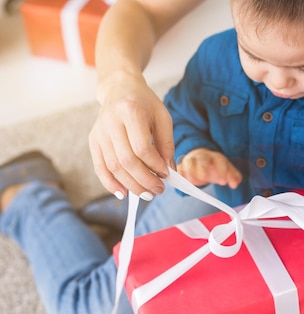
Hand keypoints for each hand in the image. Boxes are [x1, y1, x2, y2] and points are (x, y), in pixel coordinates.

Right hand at [88, 71, 174, 198]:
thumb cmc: (144, 103)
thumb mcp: (162, 117)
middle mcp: (110, 122)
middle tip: (158, 190)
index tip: (166, 174)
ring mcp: (99, 132)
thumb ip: (166, 144)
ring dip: (131, 185)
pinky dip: (110, 183)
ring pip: (113, 167)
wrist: (119, 88)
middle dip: (144, 180)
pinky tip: (123, 193)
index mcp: (130, 112)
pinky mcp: (93, 140)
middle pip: (126, 160)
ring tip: (147, 193)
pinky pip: (99, 166)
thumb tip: (169, 171)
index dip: (155, 165)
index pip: (141, 147)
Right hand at [177, 148, 241, 188]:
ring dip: (189, 171)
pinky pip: (179, 168)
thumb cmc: (214, 166)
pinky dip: (179, 173)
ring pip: (188, 162)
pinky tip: (181, 180)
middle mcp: (203, 157)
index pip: (220, 161)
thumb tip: (235, 184)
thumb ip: (233, 176)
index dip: (221, 171)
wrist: (201, 158)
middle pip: (202, 159)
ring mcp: (191, 160)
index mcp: (216, 157)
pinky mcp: (182, 166)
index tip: (223, 182)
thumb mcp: (226, 170)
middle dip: (203, 168)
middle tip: (204, 178)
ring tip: (192, 181)